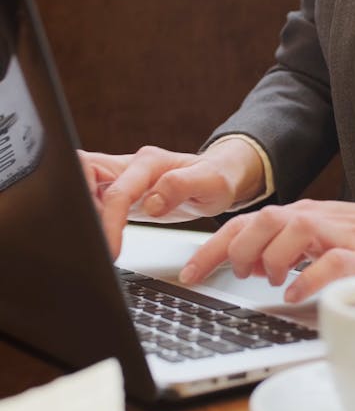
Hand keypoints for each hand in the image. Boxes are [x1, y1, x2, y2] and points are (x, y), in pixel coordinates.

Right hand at [78, 139, 264, 257]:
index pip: (117, 191)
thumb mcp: (211, 183)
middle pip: (84, 172)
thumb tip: (151, 202)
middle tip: (93, 241)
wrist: (219, 174)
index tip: (110, 248)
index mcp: (150, 162)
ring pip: (82, 182)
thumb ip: (181, 187)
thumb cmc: (217, 178)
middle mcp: (130, 165)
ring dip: (82, 211)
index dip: (108, 220)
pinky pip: (93, 197)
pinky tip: (100, 237)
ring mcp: (122, 176)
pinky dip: (91, 217)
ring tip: (96, 242)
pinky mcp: (120, 189)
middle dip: (80, 205)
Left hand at [179, 195, 354, 301]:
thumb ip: (283, 245)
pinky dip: (308, 278)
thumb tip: (243, 265)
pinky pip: (330, 264)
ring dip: (272, 259)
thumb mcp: (319, 235)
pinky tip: (296, 293)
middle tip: (238, 274)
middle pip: (263, 220)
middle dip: (238, 249)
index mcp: (299, 215)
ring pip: (292, 231)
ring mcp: (339, 235)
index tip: (187, 274)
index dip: (212, 248)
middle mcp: (314, 219)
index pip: (246, 224)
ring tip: (271, 281)